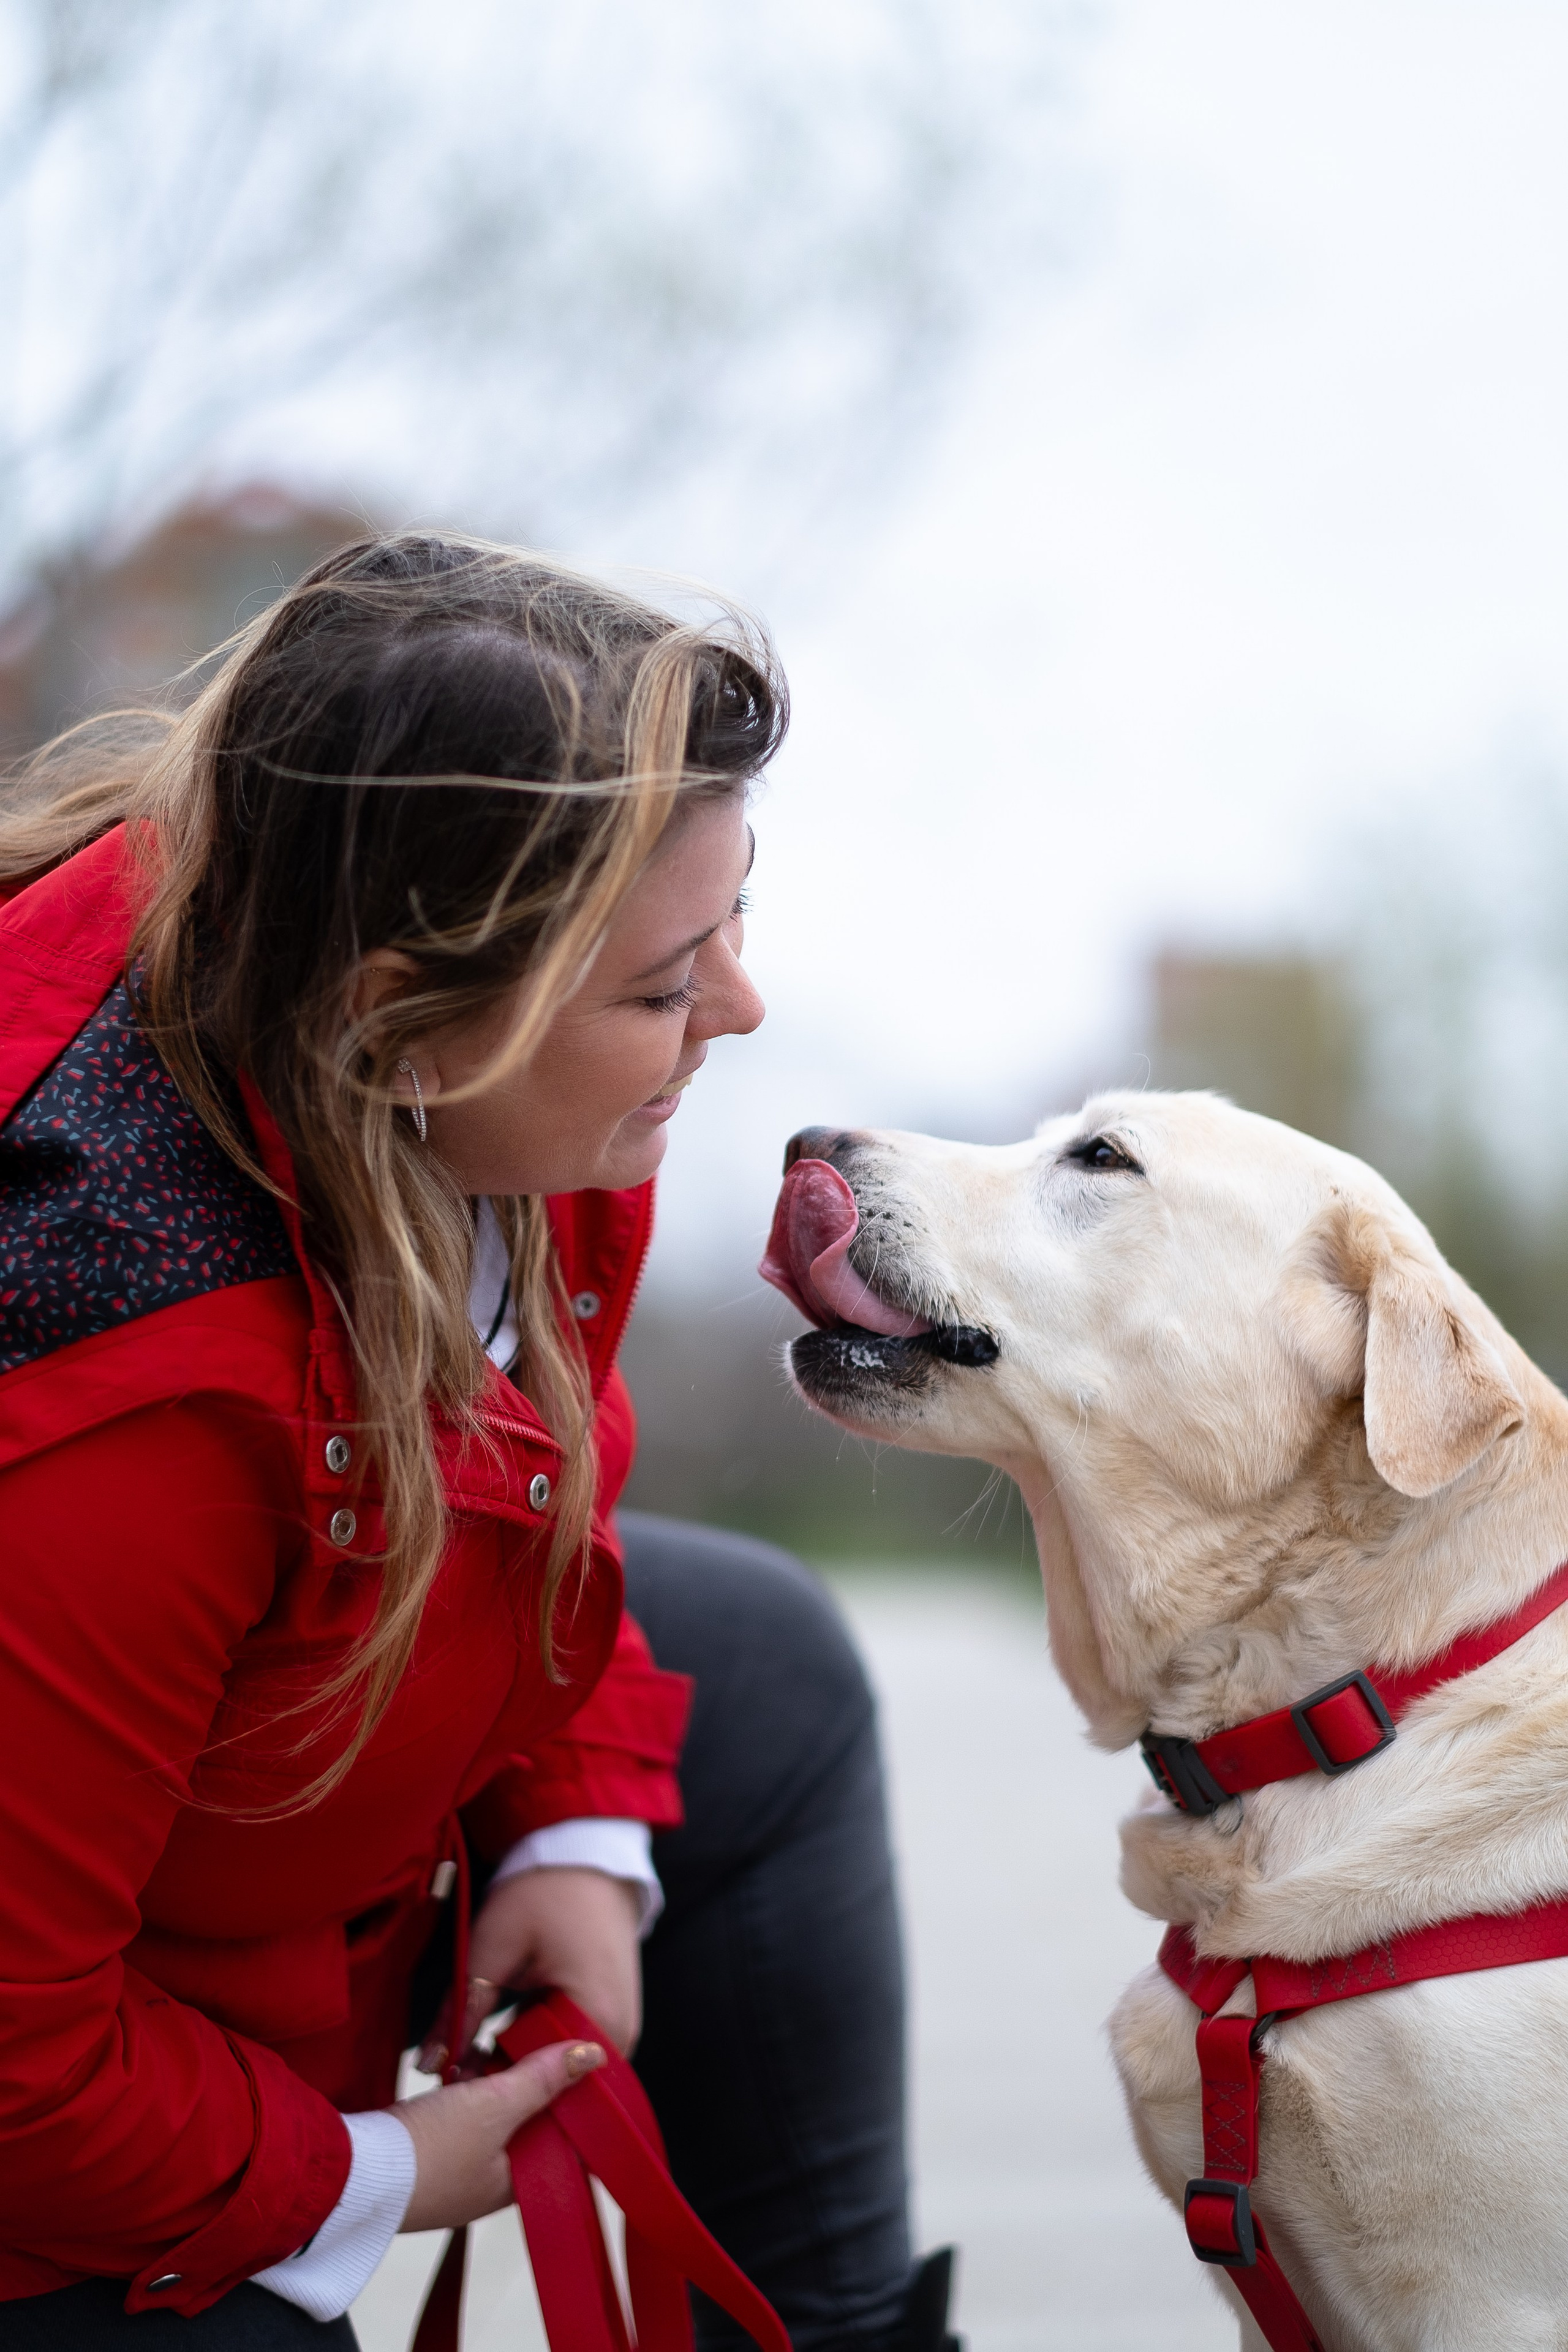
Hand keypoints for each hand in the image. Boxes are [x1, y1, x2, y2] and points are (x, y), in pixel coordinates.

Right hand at [394, 2037, 603, 2231]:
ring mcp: (460, 2169)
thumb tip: (595, 2055)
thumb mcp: (493, 2107)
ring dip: (491, 2080)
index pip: (563, 2138)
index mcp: (517, 2184)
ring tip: (481, 2054)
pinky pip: (463, 2114)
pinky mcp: (432, 2152)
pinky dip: (464, 2090)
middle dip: (526, 2080)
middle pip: (527, 2120)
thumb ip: (542, 2078)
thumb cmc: (426, 2152)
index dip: (570, 2097)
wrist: (351, 2172)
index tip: (574, 2058)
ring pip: (493, 2113)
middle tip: (521, 2045)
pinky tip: (457, 2067)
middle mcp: (492, 2182)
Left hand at [417, 1866, 643, 2072]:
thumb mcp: (493, 1947)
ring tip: (478, 2056)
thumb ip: (463, 2010)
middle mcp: (619, 2032)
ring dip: (522, 2064)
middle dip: (506, 2081)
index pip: (545, 2086)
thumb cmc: (544, 1891)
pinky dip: (540, 2047)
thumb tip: (429, 2065)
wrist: (586, 1854)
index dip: (494, 2091)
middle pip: (557, 2084)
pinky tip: (508, 2037)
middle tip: (459, 2072)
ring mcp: (622, 2025)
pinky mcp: (614, 2014)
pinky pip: (574, 2049)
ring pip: (563, 2069)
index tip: (455, 2088)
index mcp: (597, 2016)